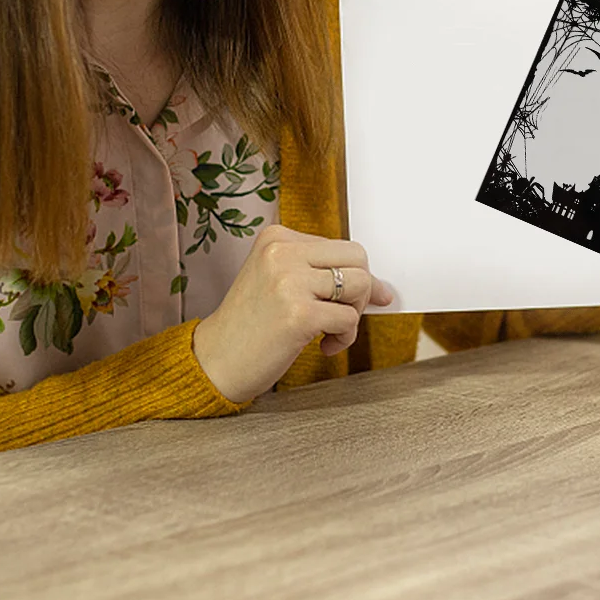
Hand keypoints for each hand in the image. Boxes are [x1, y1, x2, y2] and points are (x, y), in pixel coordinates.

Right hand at [192, 225, 393, 403]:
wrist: (213, 361)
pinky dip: (344, 337)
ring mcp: (289, 282)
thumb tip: (385, 291)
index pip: (343, 246)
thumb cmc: (252, 325)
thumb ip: (326, 277)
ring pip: (359, 284)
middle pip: (358, 258)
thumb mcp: (283, 285)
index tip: (347, 302)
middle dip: (360, 291)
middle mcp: (282, 252)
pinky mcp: (298, 314)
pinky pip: (349, 319)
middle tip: (339, 316)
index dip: (354, 277)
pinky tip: (323, 347)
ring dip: (353, 314)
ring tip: (329, 331)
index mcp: (277, 238)